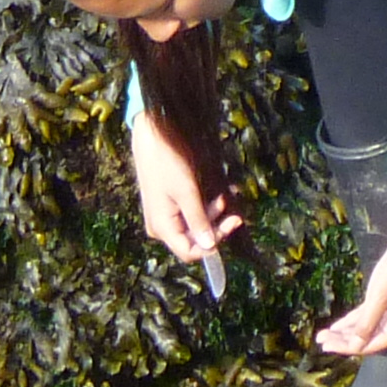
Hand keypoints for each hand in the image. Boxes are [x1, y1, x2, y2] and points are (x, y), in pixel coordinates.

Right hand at [126, 106, 242, 268]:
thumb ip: (199, 220)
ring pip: (194, 224)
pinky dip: (205, 204)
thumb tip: (210, 247)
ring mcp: (164, 214)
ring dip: (213, 213)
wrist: (151, 134)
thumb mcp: (187, 191)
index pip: (190, 252)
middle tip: (235, 212)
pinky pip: (190, 211)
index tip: (232, 225)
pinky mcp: (168, 203)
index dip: (212, 245)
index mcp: (163, 227)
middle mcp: (161, 226)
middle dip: (216, 225)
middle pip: (193, 238)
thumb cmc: (168, 161)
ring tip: (226, 194)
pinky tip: (218, 192)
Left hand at [314, 212, 386, 358]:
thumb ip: (366, 325)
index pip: (369, 345)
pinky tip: (337, 325)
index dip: (347, 346)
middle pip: (366, 338)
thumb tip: (354, 347)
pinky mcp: (386, 303)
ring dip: (345, 331)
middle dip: (343, 339)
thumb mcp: (379, 299)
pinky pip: (367, 316)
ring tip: (324, 335)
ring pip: (365, 328)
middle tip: (320, 340)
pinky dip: (352, 321)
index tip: (326, 345)